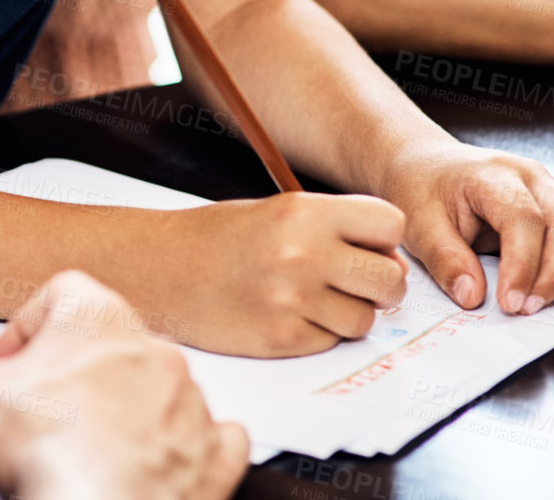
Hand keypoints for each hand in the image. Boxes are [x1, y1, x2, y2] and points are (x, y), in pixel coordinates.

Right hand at [0, 270, 247, 499]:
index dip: (23, 331)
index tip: (5, 367)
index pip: (57, 294)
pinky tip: (150, 461)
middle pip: (109, 343)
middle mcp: (154, 348)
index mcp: (99, 314)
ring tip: (82, 448)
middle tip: (40, 411)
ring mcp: (189, 400)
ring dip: (123, 412)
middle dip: (74, 374)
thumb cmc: (49, 447)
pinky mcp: (213, 455)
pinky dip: (180, 449)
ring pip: (157, 390)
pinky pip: (209, 438)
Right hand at [160, 192, 407, 356]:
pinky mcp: (283, 338)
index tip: (368, 246)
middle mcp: (304, 253)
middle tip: (353, 282)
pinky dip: (318, 333)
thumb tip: (389, 260)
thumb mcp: (278, 211)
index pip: (390, 225)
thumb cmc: (219, 238)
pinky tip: (287, 314)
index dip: (383, 239)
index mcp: (305, 212)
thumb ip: (333, 228)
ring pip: (365, 319)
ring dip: (348, 314)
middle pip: (390, 279)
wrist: (162, 268)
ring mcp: (294, 299)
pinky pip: (331, 342)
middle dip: (379, 284)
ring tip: (313, 299)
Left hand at [378, 140, 553, 314]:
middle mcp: (531, 175)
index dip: (524, 267)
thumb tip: (474, 298)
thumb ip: (445, 259)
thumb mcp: (417, 223)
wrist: (428, 163)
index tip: (510, 304)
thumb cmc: (422, 190)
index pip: (524, 219)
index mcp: (491, 175)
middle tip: (529, 309)